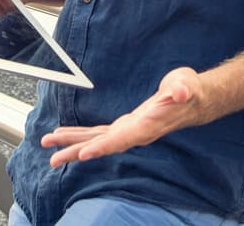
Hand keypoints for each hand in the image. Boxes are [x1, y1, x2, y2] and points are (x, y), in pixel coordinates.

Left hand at [40, 67, 206, 166]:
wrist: (194, 99)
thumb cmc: (189, 91)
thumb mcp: (186, 85)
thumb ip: (182, 90)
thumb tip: (181, 92)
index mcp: (147, 127)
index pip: (122, 140)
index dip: (102, 147)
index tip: (83, 154)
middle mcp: (135, 133)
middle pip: (103, 146)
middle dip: (77, 151)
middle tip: (53, 157)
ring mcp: (129, 131)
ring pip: (97, 140)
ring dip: (73, 143)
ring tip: (50, 144)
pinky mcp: (126, 125)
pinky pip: (100, 133)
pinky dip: (82, 134)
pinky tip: (67, 134)